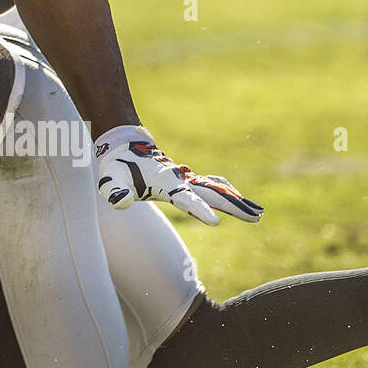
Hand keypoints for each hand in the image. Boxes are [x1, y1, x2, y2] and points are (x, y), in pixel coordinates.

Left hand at [94, 126, 262, 225]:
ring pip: (214, 189)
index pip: (184, 199)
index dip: (199, 209)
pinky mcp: (184, 180)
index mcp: (164, 183)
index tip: (215, 221)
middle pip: (210, 194)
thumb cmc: (117, 167)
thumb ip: (115, 192)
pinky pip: (210, 186)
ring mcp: (183, 179)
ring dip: (235, 200)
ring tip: (256, 212)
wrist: (124, 146)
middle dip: (232, 206)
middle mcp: (179, 180)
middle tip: (256, 216)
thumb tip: (121, 202)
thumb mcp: (110, 180)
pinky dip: (225, 192)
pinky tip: (237, 198)